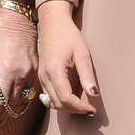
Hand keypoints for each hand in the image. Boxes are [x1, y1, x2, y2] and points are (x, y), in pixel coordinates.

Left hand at [0, 7, 37, 122]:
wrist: (17, 12)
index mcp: (7, 70)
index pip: (0, 101)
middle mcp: (22, 74)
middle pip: (12, 105)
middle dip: (0, 117)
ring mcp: (31, 72)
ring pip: (23, 100)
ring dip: (12, 112)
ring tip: (1, 121)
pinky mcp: (36, 69)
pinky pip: (30, 91)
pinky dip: (22, 101)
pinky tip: (15, 107)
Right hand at [36, 0, 98, 115]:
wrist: (53, 24)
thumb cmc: (68, 35)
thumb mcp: (82, 53)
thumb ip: (87, 75)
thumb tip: (94, 94)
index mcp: (54, 70)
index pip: (66, 98)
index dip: (80, 107)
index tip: (93, 109)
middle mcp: (44, 76)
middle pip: (58, 104)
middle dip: (75, 110)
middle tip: (91, 109)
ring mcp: (41, 78)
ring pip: (52, 103)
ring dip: (68, 108)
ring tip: (84, 105)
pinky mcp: (42, 77)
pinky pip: (49, 97)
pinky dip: (61, 102)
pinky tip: (74, 98)